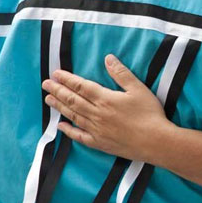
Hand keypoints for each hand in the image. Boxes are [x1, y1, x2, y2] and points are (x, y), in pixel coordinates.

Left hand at [42, 54, 170, 159]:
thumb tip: (108, 58)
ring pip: (73, 116)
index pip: (81, 86)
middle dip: (58, 91)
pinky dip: (69, 131)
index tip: (56, 74)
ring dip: (60, 107)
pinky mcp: (100, 143)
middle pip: (73, 100)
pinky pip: (80, 136)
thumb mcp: (138, 89)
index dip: (67, 79)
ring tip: (48, 100)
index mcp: (105, 99)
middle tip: (46, 84)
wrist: (156, 142)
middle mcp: (97, 114)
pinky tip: (61, 126)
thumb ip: (121, 73)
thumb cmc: (150, 114)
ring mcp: (96, 130)